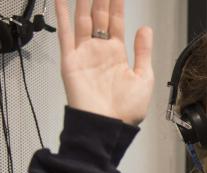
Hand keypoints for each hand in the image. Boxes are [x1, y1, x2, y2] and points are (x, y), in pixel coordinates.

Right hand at [55, 0, 153, 125]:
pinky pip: (65, 35)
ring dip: (84, 3)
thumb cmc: (125, 111)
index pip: (116, 23)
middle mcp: (99, 52)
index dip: (116, 6)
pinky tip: (60, 1)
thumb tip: (145, 30)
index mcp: (117, 56)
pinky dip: (61, 16)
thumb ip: (143, 51)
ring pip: (83, 21)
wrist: (108, 127)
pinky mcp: (71, 61)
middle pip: (99, 18)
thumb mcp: (144, 77)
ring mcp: (84, 55)